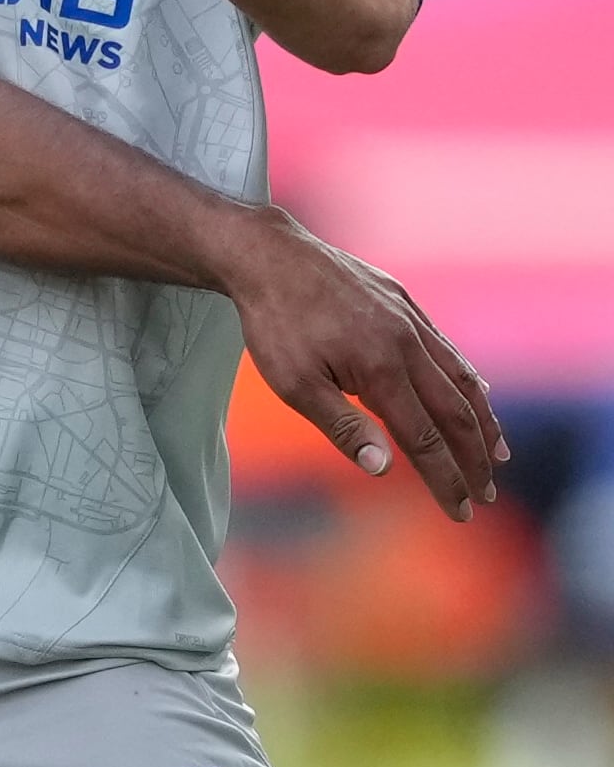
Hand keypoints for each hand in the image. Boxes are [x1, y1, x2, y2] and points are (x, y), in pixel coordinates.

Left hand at [216, 208, 504, 519]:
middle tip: (487, 494)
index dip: (447, 479)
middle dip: (475, 458)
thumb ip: (342, 427)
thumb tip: (383, 469)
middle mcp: (407, 343)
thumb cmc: (274, 323)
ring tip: (499, 454)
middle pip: (456, 412)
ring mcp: (410, 319)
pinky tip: (476, 392)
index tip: (462, 512)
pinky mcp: (403, 300)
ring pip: (462, 377)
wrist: (267, 254)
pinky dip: (468, 378)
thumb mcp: (293, 383)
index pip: (426, 440)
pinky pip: (447, 347)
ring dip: (484, 420)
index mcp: (381, 370)